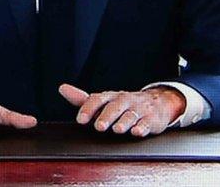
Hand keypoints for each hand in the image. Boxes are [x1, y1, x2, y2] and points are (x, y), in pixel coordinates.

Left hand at [59, 83, 185, 136]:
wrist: (156, 102)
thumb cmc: (124, 104)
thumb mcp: (104, 100)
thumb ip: (83, 99)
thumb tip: (62, 88)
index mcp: (110, 97)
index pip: (97, 99)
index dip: (88, 109)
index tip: (81, 119)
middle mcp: (124, 100)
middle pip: (115, 106)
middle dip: (107, 116)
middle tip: (99, 127)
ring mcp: (138, 109)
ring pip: (131, 115)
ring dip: (124, 122)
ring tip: (117, 130)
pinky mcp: (151, 119)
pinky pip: (147, 123)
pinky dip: (142, 127)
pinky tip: (137, 131)